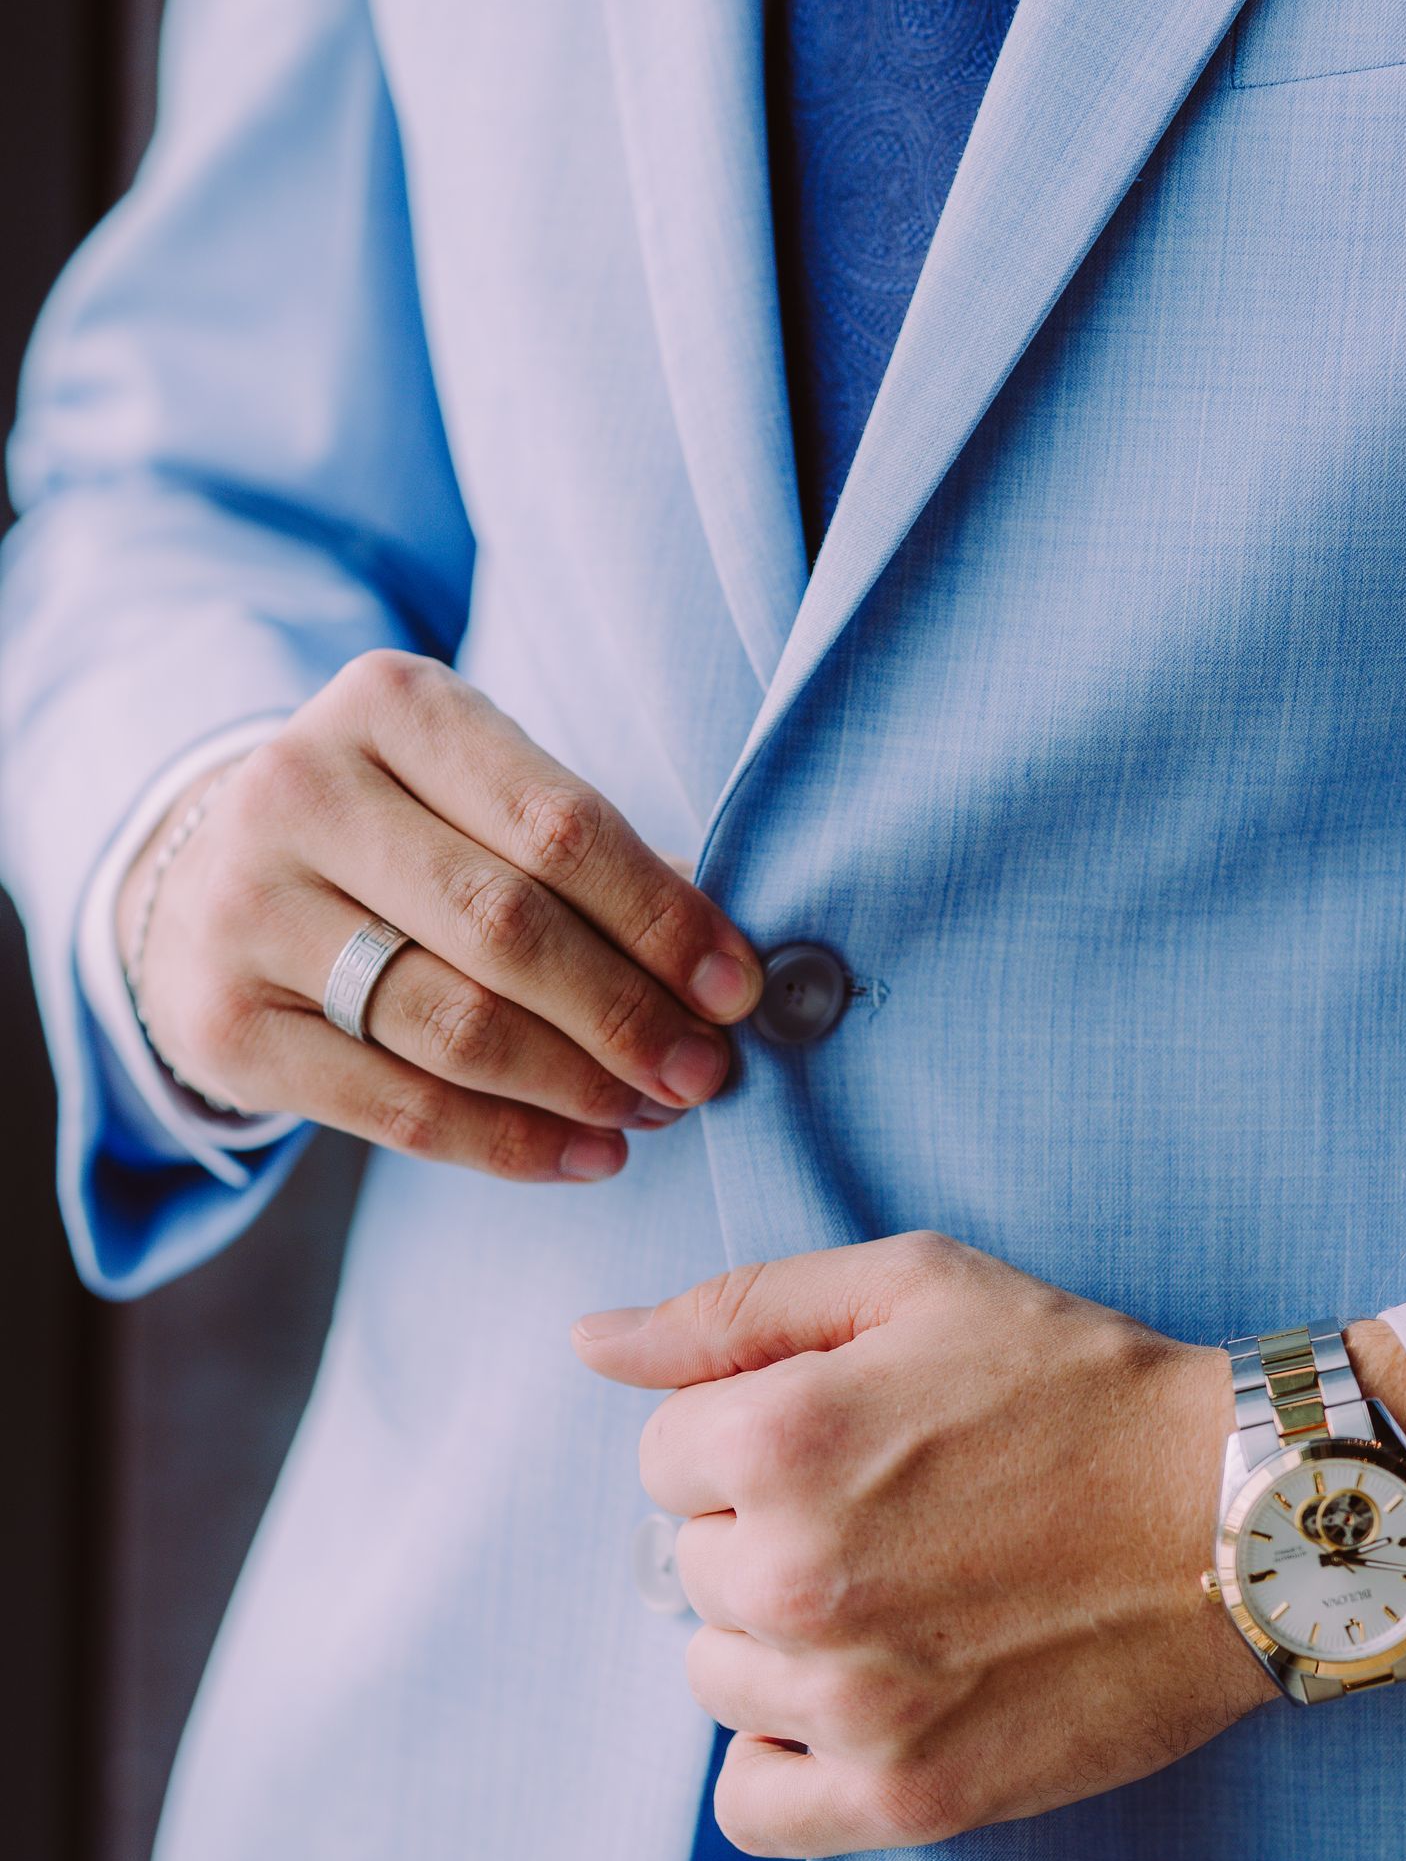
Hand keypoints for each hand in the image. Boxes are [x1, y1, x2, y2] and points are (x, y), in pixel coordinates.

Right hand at [119, 652, 762, 1179]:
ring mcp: (245, 909)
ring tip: (654, 1110)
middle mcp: (299, 790)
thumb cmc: (401, 837)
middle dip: (628, 1014)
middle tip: (704, 1072)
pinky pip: (398, 1110)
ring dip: (579, 1086)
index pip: (557, 825)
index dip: (661, 919)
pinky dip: (511, 1145)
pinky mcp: (223, 1024)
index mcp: (387, 705)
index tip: (738, 991)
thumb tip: (725, 970)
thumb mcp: (478, 796)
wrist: (211, 882)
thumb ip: (588, 859)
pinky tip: (588, 1154)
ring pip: (456, 1027)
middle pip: (507, 928)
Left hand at [574, 1234, 1275, 1854]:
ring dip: (780, 1648)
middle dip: (766, 1540)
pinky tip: (856, 1708)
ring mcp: (847, 1699)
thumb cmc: (1085, 1387)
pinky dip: (785, 1764)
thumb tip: (591, 1344)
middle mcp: (791, 1577)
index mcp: (777, 1439)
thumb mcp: (916, 1287)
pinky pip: (752, 1807)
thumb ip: (735, 1312)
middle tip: (894, 1523)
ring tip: (898, 1605)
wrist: (1245, 1517)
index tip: (848, 1447)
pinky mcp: (907, 1795)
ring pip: (718, 1681)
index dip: (751, 1442)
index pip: (662, 1460)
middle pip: (690, 1573)